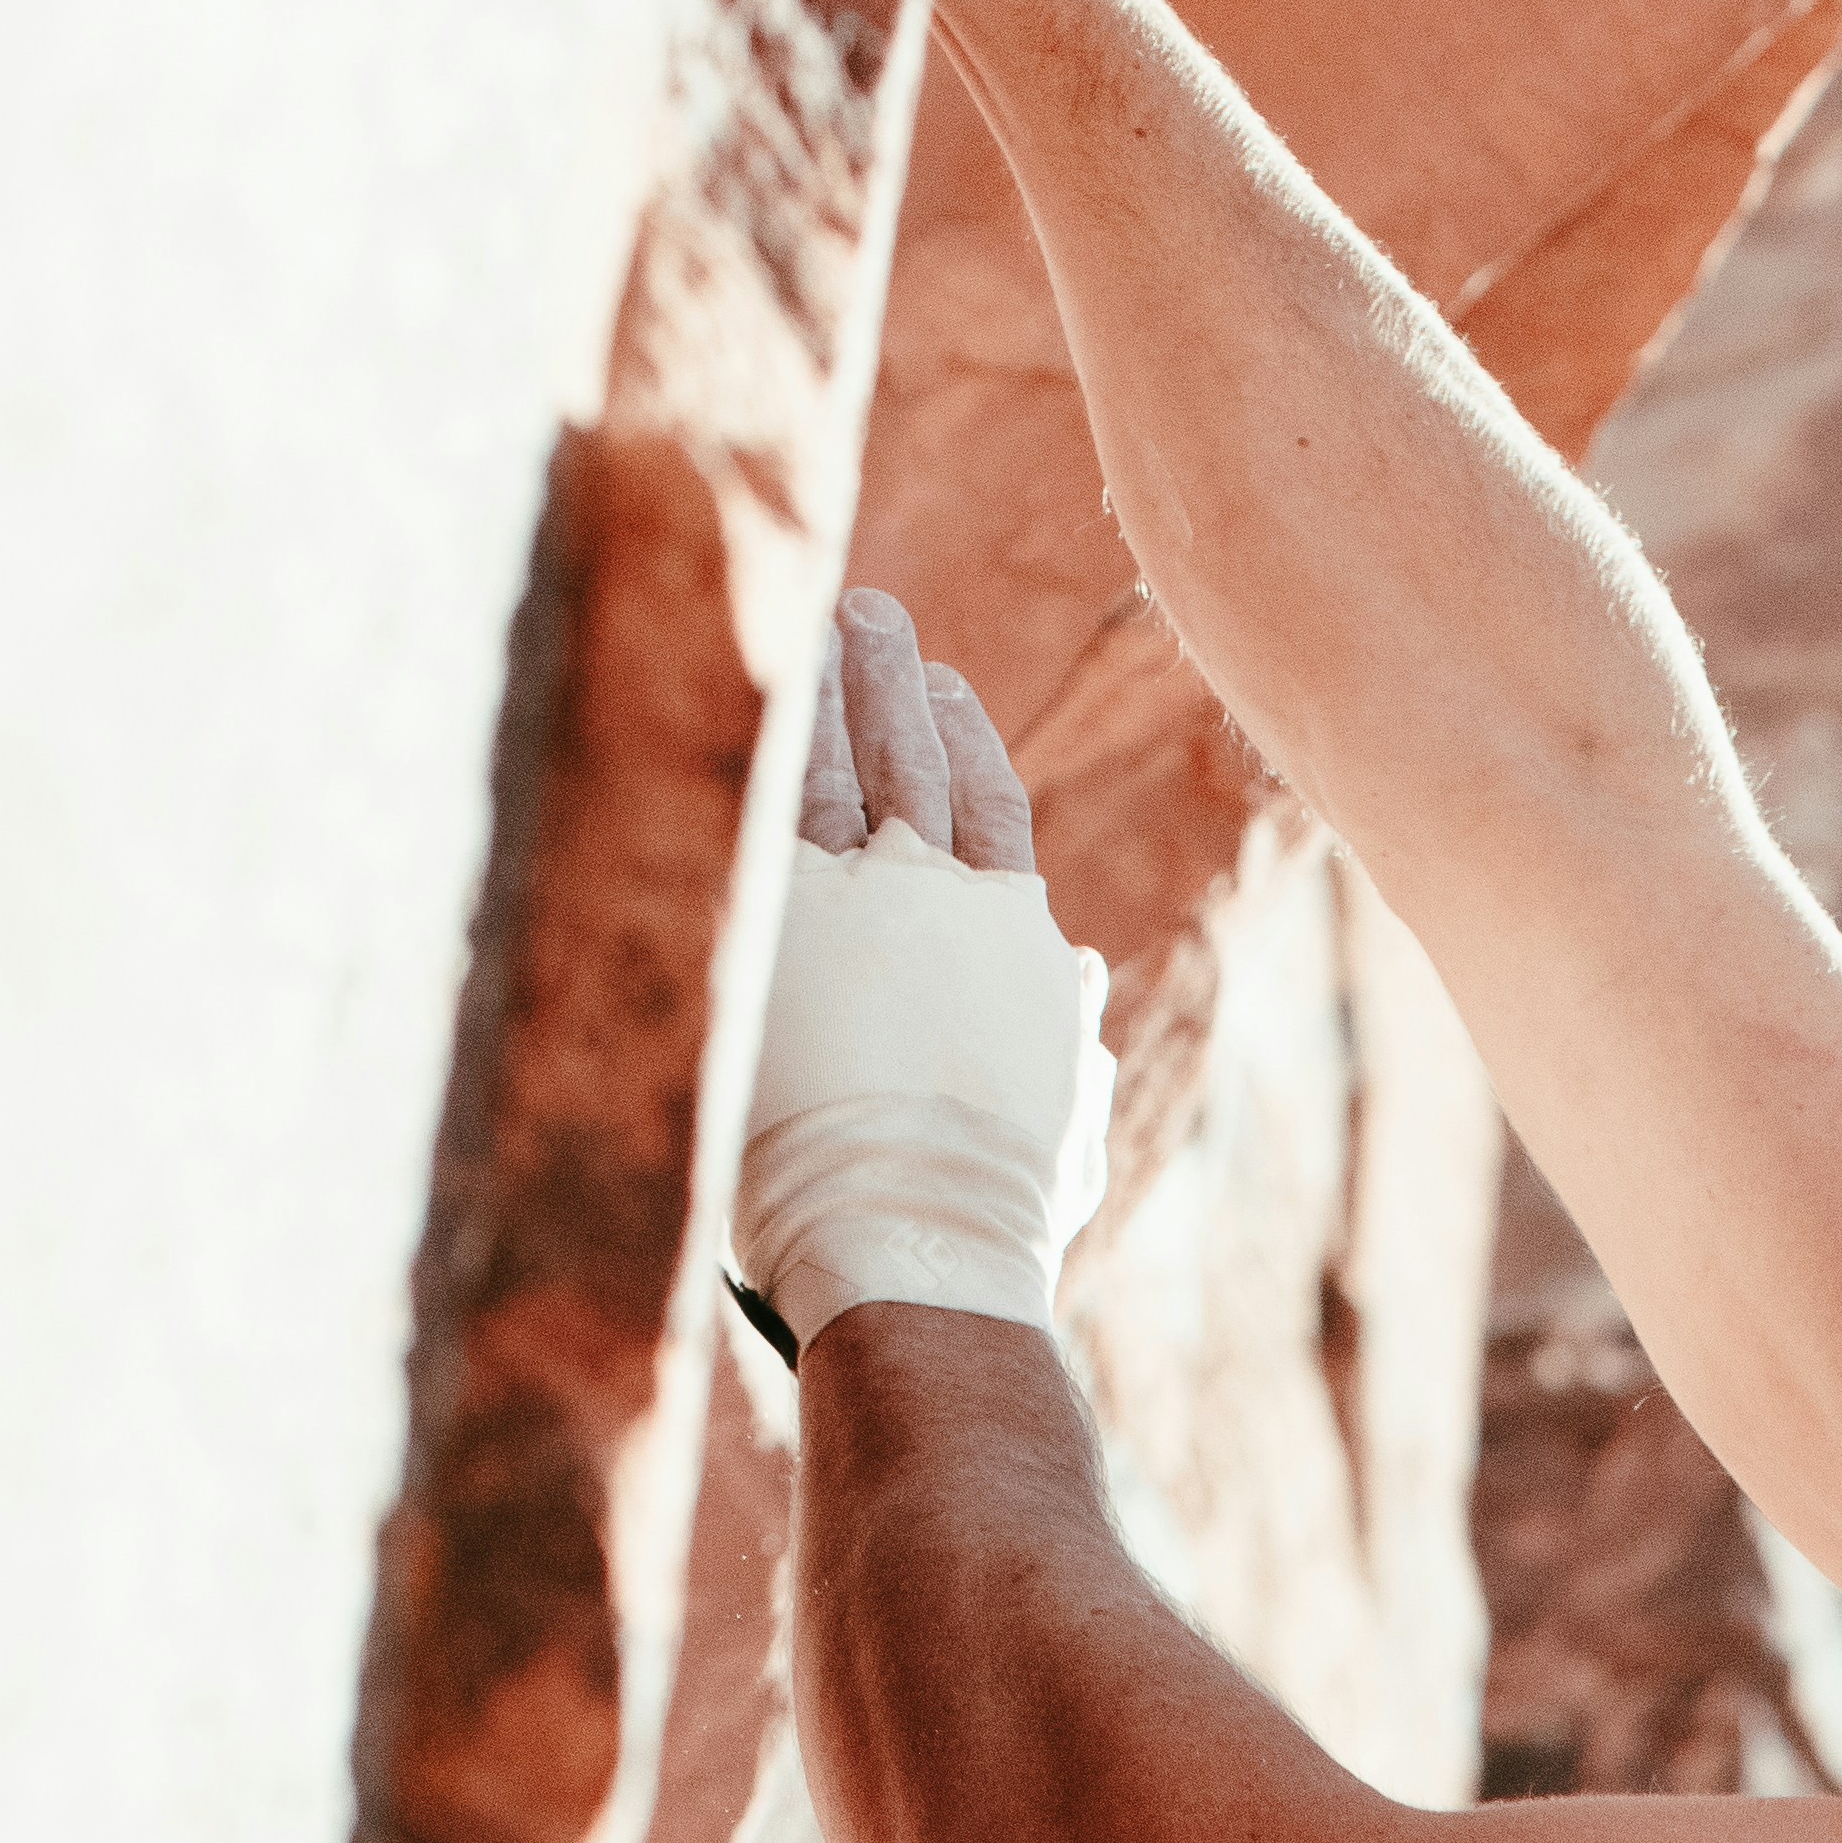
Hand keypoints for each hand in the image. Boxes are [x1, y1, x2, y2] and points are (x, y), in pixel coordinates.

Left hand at [738, 596, 1113, 1342]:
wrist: (918, 1226)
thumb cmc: (993, 1213)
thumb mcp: (1065, 1129)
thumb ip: (1071, 1044)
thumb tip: (1085, 980)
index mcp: (1020, 949)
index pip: (993, 822)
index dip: (970, 750)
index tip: (950, 693)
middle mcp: (948, 900)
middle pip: (917, 764)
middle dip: (894, 683)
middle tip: (872, 616)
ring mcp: (867, 893)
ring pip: (843, 758)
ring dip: (829, 680)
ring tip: (807, 619)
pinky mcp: (784, 905)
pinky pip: (770, 787)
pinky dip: (770, 723)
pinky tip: (755, 671)